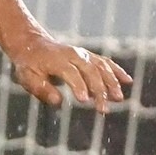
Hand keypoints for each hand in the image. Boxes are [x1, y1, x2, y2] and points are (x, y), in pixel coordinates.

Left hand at [8, 33, 130, 110]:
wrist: (32, 45)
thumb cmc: (29, 65)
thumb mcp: (27, 77)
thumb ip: (41, 89)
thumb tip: (58, 102)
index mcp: (58, 60)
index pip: (72, 74)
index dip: (79, 87)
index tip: (85, 102)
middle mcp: (74, 55)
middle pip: (91, 72)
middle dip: (99, 90)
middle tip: (103, 109)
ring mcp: (84, 54)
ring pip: (102, 67)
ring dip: (112, 83)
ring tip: (118, 99)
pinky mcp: (89, 56)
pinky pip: (106, 62)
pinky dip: (117, 71)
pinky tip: (128, 81)